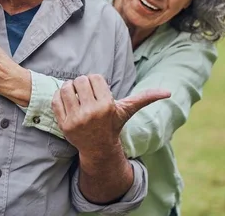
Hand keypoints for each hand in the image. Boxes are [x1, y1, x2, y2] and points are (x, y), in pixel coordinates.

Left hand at [52, 74, 170, 154]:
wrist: (99, 148)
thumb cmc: (113, 124)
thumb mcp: (128, 110)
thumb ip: (146, 98)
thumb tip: (168, 92)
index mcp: (107, 106)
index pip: (94, 77)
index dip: (95, 81)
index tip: (97, 90)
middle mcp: (91, 113)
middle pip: (80, 80)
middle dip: (82, 84)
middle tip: (86, 93)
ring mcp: (76, 119)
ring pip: (66, 88)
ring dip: (70, 88)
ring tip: (76, 96)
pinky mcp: (63, 124)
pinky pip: (56, 100)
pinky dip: (60, 97)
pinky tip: (68, 103)